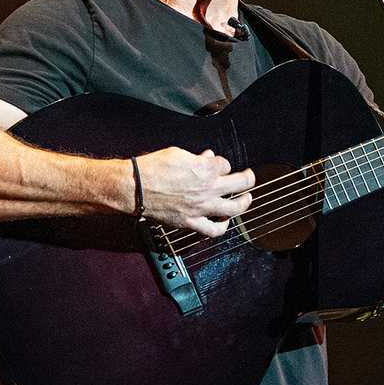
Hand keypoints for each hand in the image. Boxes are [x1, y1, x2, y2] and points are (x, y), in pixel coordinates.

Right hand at [133, 147, 254, 236]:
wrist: (134, 187)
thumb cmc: (153, 168)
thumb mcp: (178, 154)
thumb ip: (197, 158)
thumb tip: (207, 157)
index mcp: (206, 169)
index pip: (225, 164)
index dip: (220, 163)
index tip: (215, 163)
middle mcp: (208, 188)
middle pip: (240, 183)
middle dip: (248, 178)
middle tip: (249, 177)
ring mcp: (201, 207)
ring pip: (233, 208)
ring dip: (244, 203)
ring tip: (246, 199)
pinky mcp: (191, 221)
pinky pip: (213, 230)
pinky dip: (222, 227)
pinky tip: (225, 223)